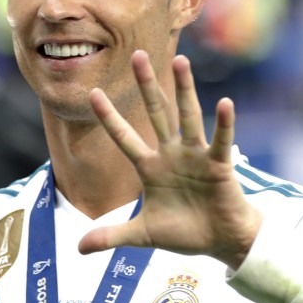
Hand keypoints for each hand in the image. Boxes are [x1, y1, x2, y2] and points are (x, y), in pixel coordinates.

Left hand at [78, 51, 261, 268]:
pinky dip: (223, 124)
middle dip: (146, 86)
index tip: (92, 93)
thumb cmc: (184, 232)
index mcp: (150, 167)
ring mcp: (195, 156)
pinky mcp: (219, 165)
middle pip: (156, 113)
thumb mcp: (142, 235)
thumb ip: (111, 236)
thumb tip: (77, 248)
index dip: (109, 118)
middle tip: (136, 54)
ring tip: (179, 60)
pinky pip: (220, 141)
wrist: (220, 242)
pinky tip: (225, 103)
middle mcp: (171, 154)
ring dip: (185, 89)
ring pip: (187, 116)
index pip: (124, 138)